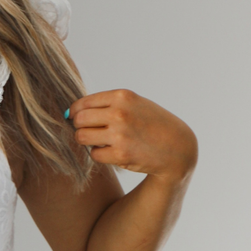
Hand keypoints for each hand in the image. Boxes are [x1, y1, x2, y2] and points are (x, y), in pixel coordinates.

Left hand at [68, 90, 196, 183]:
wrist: (176, 147)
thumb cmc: (152, 124)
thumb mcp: (135, 104)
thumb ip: (109, 104)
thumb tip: (73, 112)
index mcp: (123, 96)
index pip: (83, 103)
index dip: (75, 112)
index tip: (74, 118)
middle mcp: (120, 113)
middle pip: (79, 120)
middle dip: (79, 127)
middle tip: (88, 131)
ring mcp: (119, 134)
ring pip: (82, 137)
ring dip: (87, 141)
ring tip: (100, 141)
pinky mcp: (120, 154)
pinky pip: (94, 154)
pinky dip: (100, 154)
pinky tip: (112, 151)